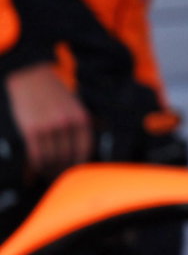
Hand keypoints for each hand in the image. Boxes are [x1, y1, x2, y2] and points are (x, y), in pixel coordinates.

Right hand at [4, 64, 91, 179]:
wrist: (30, 76)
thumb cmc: (53, 91)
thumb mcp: (75, 104)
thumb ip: (82, 122)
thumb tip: (90, 142)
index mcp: (81, 118)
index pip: (84, 150)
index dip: (79, 165)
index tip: (74, 173)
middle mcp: (67, 124)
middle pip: (67, 157)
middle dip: (62, 170)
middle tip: (58, 178)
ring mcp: (49, 127)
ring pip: (51, 158)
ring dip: (49, 170)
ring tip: (47, 176)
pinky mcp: (31, 130)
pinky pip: (36, 155)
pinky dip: (37, 166)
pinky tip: (36, 170)